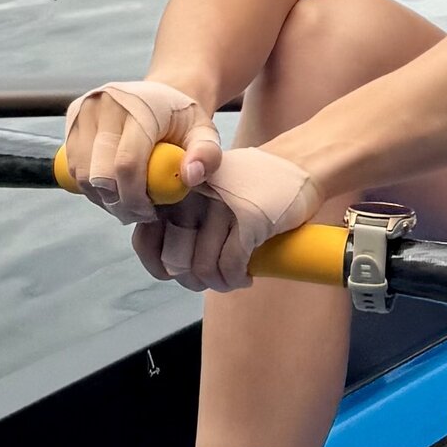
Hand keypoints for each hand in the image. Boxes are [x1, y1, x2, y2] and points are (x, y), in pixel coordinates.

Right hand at [64, 78, 219, 223]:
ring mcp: (85, 108)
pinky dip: (90, 185)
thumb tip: (190, 176)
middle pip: (99, 173)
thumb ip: (207, 155)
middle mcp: (106, 102)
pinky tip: (113, 185)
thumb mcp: (205, 133)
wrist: (161, 94)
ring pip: (82, 173)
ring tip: (126, 199)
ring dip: (102, 197)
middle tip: (137, 213)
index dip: (135, 197)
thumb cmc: (183, 120)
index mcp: (140, 106)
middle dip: (119, 202)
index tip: (149, 212)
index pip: (127, 163)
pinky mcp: (72, 116)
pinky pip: (72, 166)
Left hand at [136, 144, 320, 292]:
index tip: (175, 273)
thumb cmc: (254, 181)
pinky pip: (230, 266)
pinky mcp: (249, 221)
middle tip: (209, 279)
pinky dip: (235, 280)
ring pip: (203, 268)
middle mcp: (193, 196)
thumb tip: (172, 263)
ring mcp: (220, 208)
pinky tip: (244, 277)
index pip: (146, 238)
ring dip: (217, 284)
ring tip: (230, 280)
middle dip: (192, 279)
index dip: (158, 264)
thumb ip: (186, 214)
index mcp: (178, 188)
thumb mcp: (209, 188)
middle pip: (176, 260)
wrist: (299, 162)